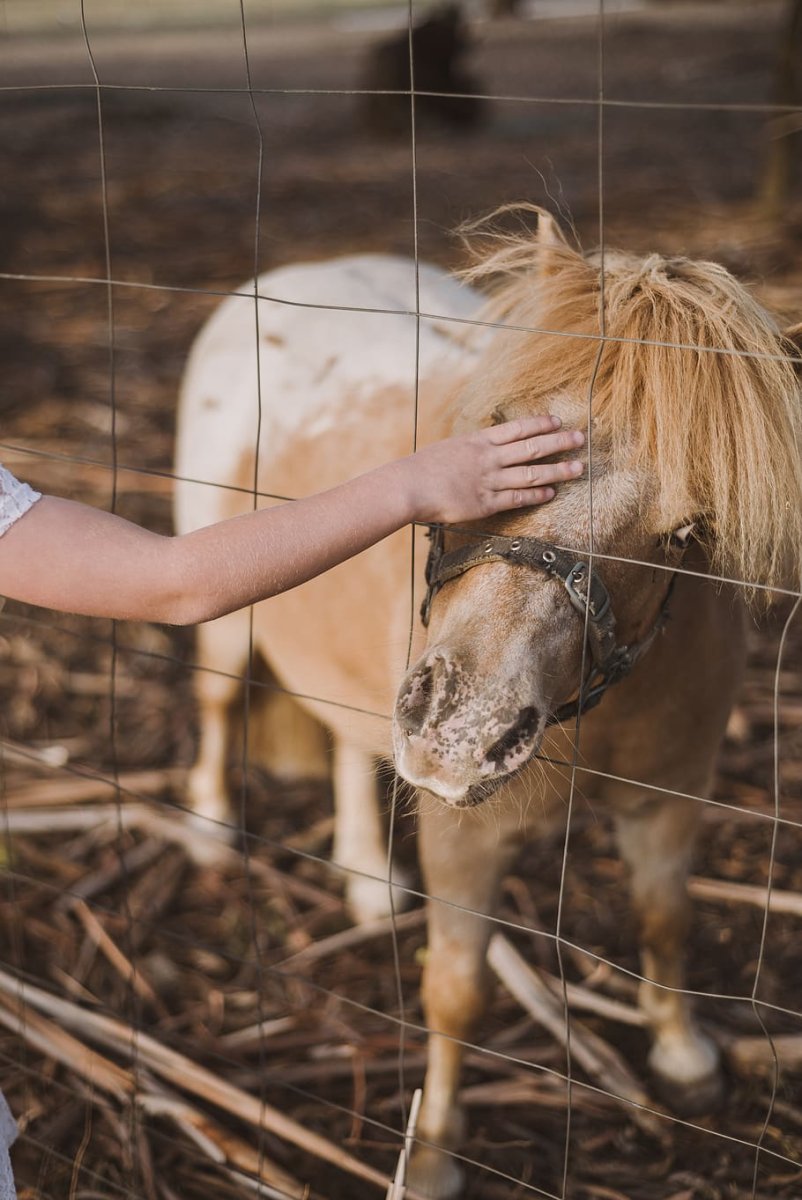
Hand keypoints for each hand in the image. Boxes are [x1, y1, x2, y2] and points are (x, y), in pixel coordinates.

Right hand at [405, 415, 584, 523]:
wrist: (408, 487)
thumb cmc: (423, 468)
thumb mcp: (450, 448)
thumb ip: (472, 448)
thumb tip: (486, 447)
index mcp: (479, 441)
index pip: (517, 429)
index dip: (540, 424)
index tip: (558, 421)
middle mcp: (488, 458)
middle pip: (532, 448)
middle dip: (559, 442)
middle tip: (581, 439)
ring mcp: (489, 481)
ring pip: (530, 474)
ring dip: (557, 470)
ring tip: (577, 468)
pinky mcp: (485, 503)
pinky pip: (516, 498)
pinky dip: (536, 495)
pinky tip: (551, 492)